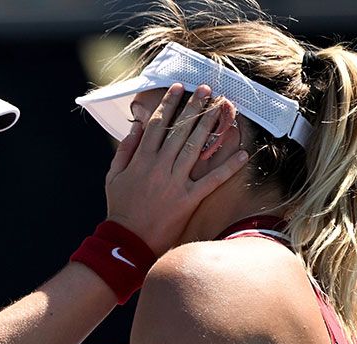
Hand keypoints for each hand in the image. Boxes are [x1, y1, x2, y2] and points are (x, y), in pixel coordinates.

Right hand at [103, 83, 245, 255]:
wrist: (128, 240)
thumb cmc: (120, 208)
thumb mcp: (114, 177)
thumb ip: (125, 150)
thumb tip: (137, 127)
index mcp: (141, 159)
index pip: (157, 125)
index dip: (169, 104)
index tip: (178, 88)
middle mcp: (159, 167)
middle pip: (179, 130)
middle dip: (194, 107)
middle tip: (206, 89)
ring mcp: (175, 183)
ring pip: (196, 148)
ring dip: (210, 126)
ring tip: (221, 108)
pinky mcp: (188, 199)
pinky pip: (212, 180)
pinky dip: (228, 167)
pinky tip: (242, 153)